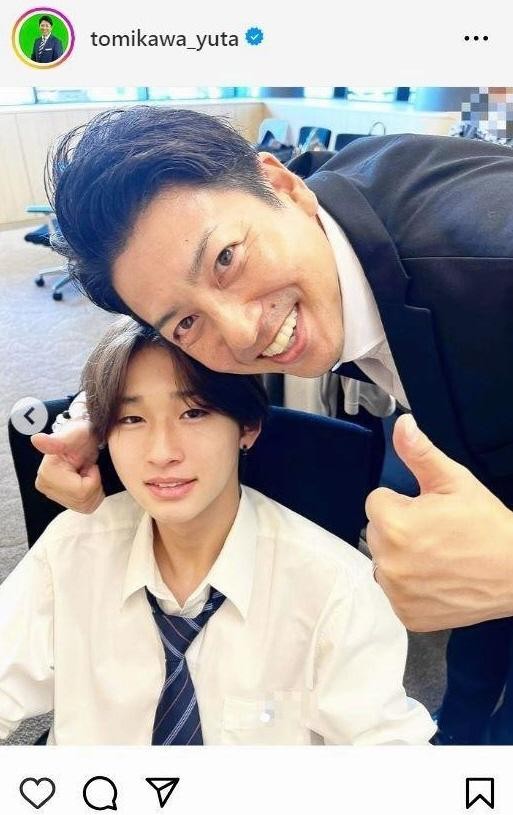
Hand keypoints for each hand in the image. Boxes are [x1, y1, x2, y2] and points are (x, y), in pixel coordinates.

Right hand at [31, 419, 104, 512]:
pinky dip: (93, 494)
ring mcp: (53, 495)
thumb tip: (36, 439)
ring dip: (95, 489)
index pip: (81, 491)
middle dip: (95, 483)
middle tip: (89, 467)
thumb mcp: (75, 435)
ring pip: (86, 506)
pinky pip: (86, 507)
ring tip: (88, 472)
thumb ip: (57, 440)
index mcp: (46, 473)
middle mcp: (46, 487)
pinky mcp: (62, 500)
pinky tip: (88, 480)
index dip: (92, 477)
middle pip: (83, 500)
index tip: (87, 463)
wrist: (84, 440)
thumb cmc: (81, 436)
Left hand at [365, 414, 512, 631]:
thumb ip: (420, 453)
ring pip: (385, 562)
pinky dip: (412, 587)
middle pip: (378, 533)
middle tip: (437, 533)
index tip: (428, 510)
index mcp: (393, 524)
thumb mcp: (455, 481)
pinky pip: (396, 592)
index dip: (402, 502)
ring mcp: (397, 593)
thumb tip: (402, 425)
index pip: (377, 502)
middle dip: (400, 529)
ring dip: (403, 558)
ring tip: (439, 557)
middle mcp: (388, 562)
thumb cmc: (487, 525)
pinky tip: (438, 579)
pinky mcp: (408, 615)